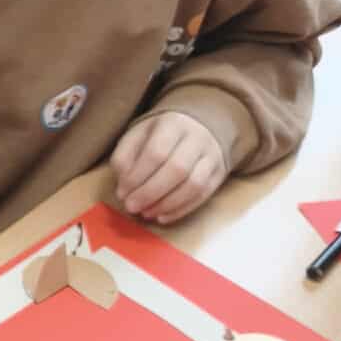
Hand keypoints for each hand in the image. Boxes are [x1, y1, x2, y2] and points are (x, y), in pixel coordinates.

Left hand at [112, 111, 226, 224]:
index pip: (157, 152)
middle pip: (177, 169)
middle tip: (131, 207)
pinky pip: (202, 196)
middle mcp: (197, 138)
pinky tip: (162, 216)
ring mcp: (211, 156)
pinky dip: (180, 210)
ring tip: (145, 213)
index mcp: (173, 124)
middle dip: (150, 193)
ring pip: (194, 185)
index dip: (137, 176)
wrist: (198, 126)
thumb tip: (123, 188)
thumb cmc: (160, 135)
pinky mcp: (218, 174)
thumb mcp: (136, 136)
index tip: (122, 192)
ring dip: (166, 205)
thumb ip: (124, 158)